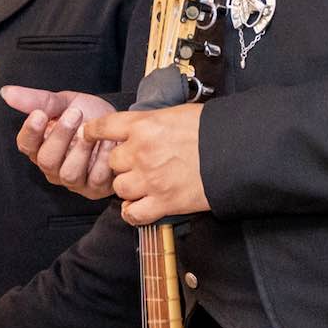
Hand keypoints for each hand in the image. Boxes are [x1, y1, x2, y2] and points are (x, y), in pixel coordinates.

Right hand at [4, 86, 118, 197]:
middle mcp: (53, 167)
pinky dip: (103, 159)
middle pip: (46, 160)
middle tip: (74, 113)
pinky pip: (96, 179)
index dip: (30, 132)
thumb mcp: (65, 102)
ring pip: (69, 173)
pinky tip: (109, 142)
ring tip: (92, 131)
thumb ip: (38, 100)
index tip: (40, 114)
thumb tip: (6, 92)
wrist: (121, 124)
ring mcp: (74, 180)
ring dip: (81, 150)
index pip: (25, 145)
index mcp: (40, 146)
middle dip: (60, 136)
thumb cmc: (89, 115)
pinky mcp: (95, 188)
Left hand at [84, 105, 209, 224]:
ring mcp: (150, 180)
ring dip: (128, 188)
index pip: (105, 127)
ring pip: (120, 188)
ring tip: (142, 186)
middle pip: (113, 162)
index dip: (94, 131)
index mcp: (145, 126)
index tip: (89, 134)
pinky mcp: (164, 203)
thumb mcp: (180, 113)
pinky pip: (133, 214)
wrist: (238, 153)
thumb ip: (156, 122)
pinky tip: (139, 208)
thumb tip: (148, 126)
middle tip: (138, 164)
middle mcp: (141, 153)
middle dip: (122, 164)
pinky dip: (133, 213)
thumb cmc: (215, 130)